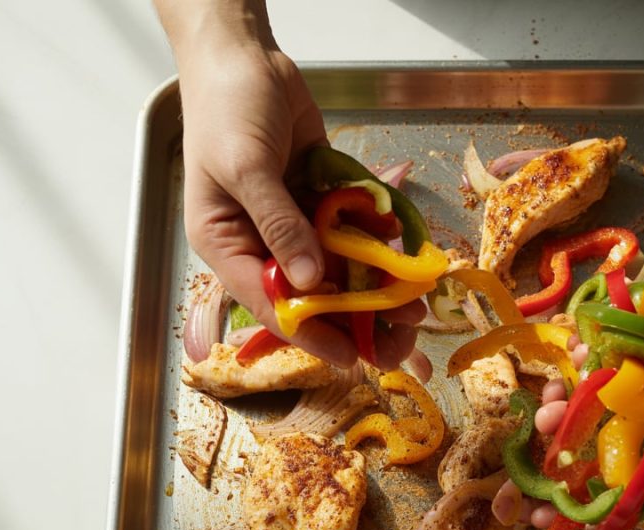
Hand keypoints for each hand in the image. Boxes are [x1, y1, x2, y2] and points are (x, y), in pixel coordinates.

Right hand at [176, 42, 423, 368]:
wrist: (245, 56)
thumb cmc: (226, 108)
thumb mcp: (245, 167)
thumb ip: (279, 224)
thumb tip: (311, 283)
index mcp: (228, 244)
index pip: (271, 304)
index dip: (313, 334)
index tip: (353, 359)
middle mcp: (261, 241)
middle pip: (310, 294)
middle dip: (355, 318)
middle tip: (400, 339)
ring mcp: (294, 220)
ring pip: (338, 267)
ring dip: (375, 286)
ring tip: (417, 305)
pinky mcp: (320, 198)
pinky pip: (353, 230)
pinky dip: (377, 242)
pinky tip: (406, 256)